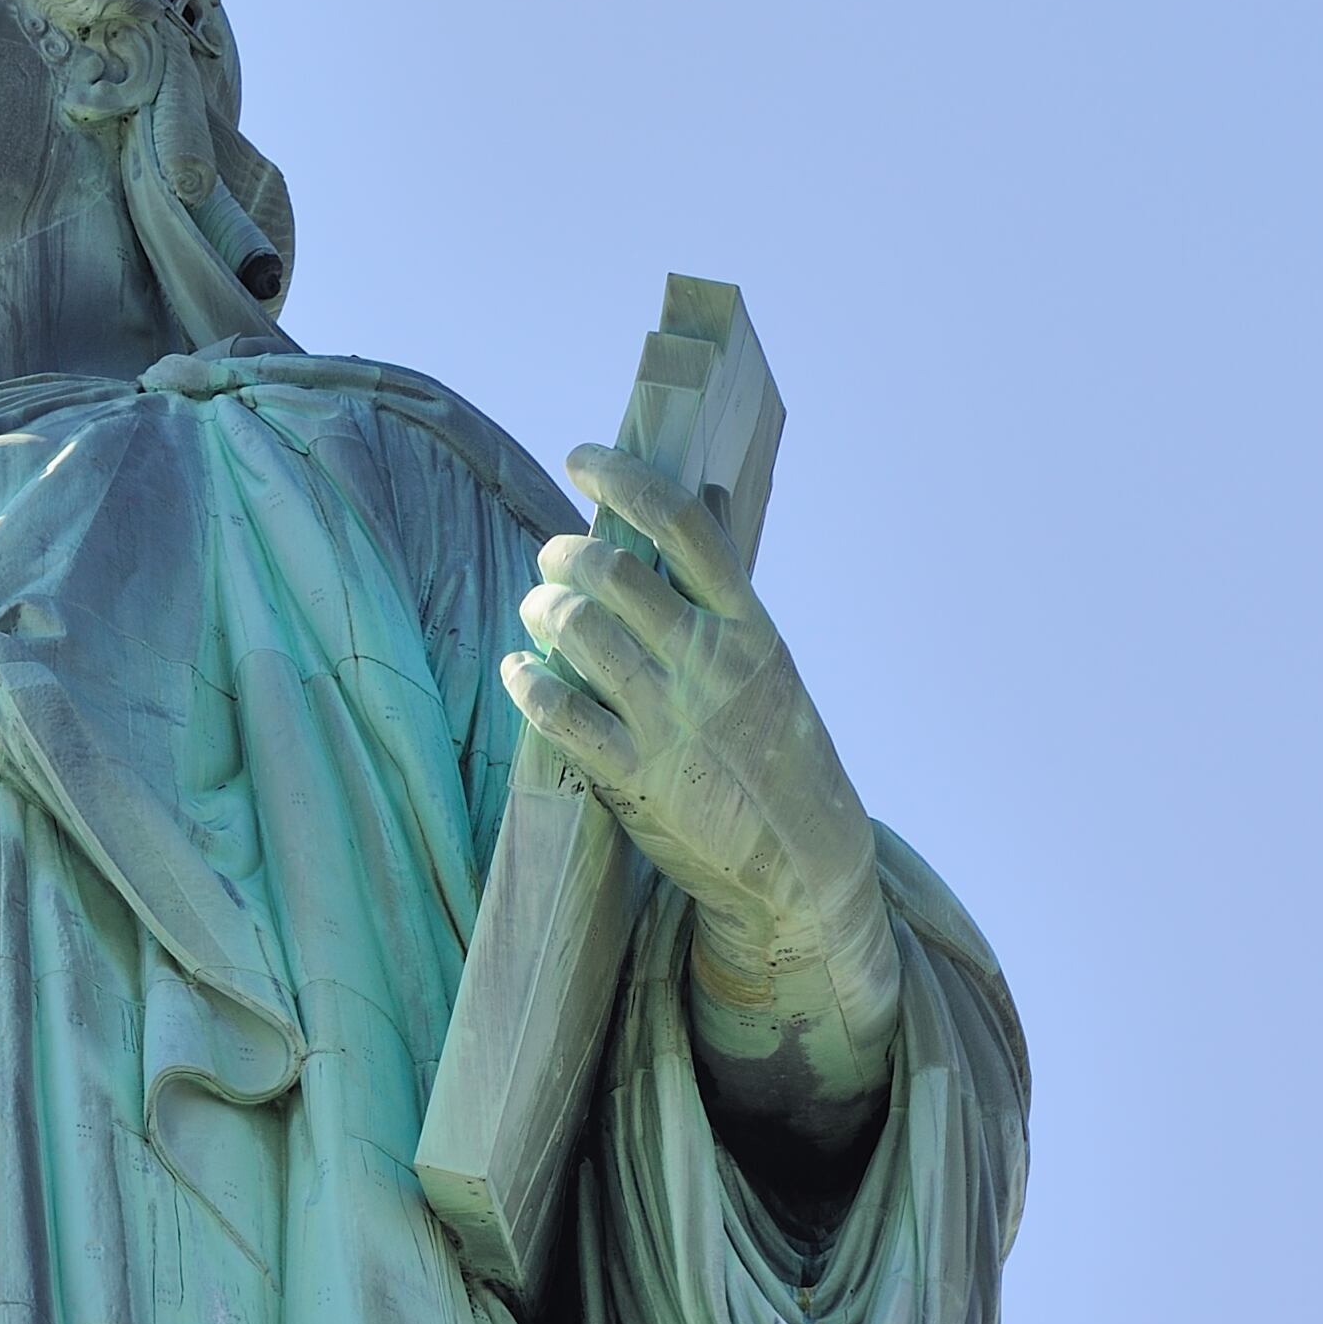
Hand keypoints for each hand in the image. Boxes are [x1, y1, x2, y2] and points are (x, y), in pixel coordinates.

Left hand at [508, 445, 901, 1126]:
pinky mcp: (634, 775)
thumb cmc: (779, 754)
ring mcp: (670, 718)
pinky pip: (557, 710)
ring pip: (576, 628)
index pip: (682, 526)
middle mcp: (709, 663)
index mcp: (750, 628)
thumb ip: (719, 607)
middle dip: (564, 555)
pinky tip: (518, 673)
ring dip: (542, 609)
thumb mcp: (769, 668)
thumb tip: (675, 526)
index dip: (625, 479)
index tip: (582, 459)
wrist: (804, 865)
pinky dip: (526, 681)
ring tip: (538, 613)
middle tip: (553, 562)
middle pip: (612, 573)